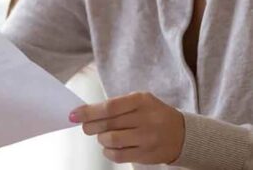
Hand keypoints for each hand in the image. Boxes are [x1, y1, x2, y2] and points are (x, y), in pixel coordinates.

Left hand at [69, 91, 184, 165]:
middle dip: (90, 126)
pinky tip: (109, 146)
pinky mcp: (146, 155)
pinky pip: (119, 155)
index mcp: (140, 100)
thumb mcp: (140, 100)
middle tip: (85, 126)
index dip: (88, 112)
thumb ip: (117, 104)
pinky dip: (108, 151)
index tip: (74, 114)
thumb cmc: (153, 112)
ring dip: (100, 138)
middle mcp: (144, 119)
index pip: (108, 107)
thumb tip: (87, 112)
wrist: (182, 133)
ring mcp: (146, 138)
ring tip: (102, 135)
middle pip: (108, 124)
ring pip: (111, 140)